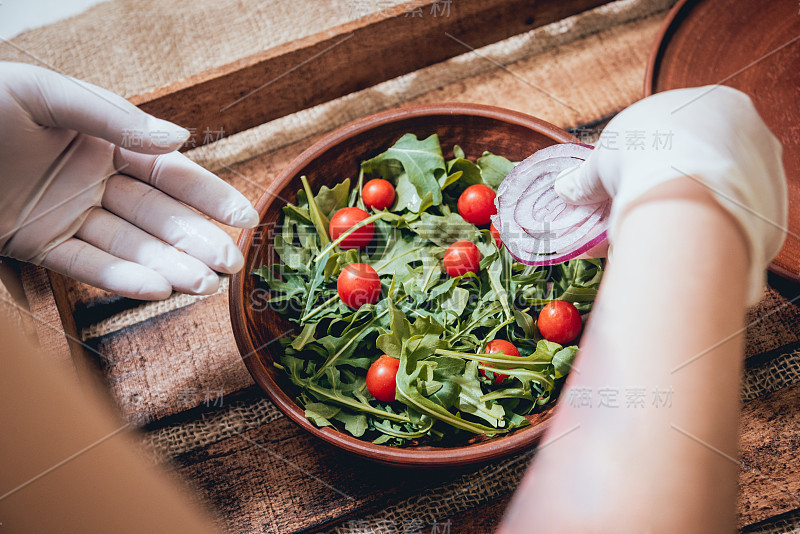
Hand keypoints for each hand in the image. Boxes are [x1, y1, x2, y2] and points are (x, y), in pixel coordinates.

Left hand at [0, 62, 258, 299]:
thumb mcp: (46, 94)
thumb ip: (114, 117)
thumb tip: (181, 138)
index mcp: (106, 141)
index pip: (171, 174)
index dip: (210, 196)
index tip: (246, 217)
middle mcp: (95, 181)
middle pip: (158, 217)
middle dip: (196, 241)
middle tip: (230, 265)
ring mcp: (69, 215)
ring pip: (130, 245)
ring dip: (167, 266)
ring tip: (201, 286)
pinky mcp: (38, 244)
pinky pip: (85, 264)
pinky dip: (119, 277)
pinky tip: (154, 288)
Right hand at [554, 86, 786, 303]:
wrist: (689, 199)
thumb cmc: (643, 162)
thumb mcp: (603, 162)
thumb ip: (585, 178)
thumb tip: (564, 189)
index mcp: (714, 102)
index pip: (678, 132)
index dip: (646, 159)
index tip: (627, 184)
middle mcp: (748, 130)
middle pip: (700, 162)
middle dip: (667, 186)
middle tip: (638, 212)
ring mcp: (765, 170)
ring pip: (719, 191)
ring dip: (688, 210)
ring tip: (655, 233)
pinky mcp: (770, 209)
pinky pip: (732, 220)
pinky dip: (708, 231)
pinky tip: (683, 243)